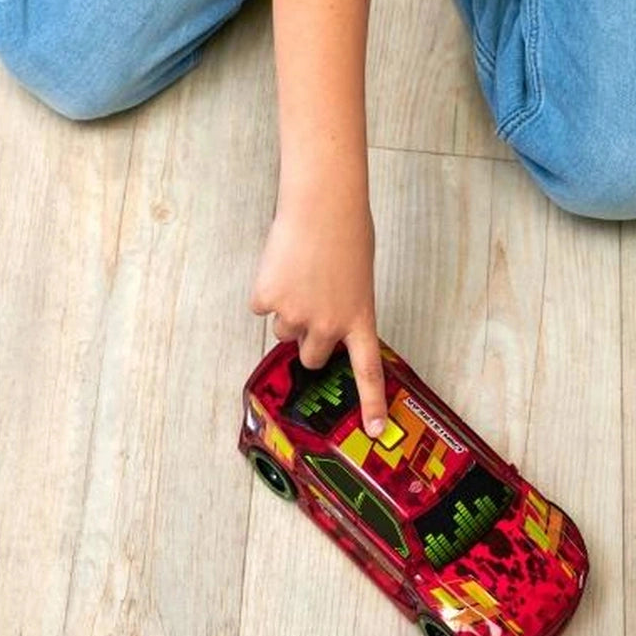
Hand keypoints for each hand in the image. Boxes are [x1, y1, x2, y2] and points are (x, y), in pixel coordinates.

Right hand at [250, 195, 387, 437]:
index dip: (372, 404)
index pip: (367, 372)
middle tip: (310, 308)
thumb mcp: (358, 277)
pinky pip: (261, 305)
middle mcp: (328, 325)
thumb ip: (346, 306)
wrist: (322, 203)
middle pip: (310, 357)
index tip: (375, 431)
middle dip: (307, 340)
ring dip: (287, 310)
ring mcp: (296, 315)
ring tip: (298, 275)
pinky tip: (280, 264)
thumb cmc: (348, 230)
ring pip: (282, 330)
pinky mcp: (268, 298)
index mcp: (360, 319)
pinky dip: (266, 289)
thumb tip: (323, 320)